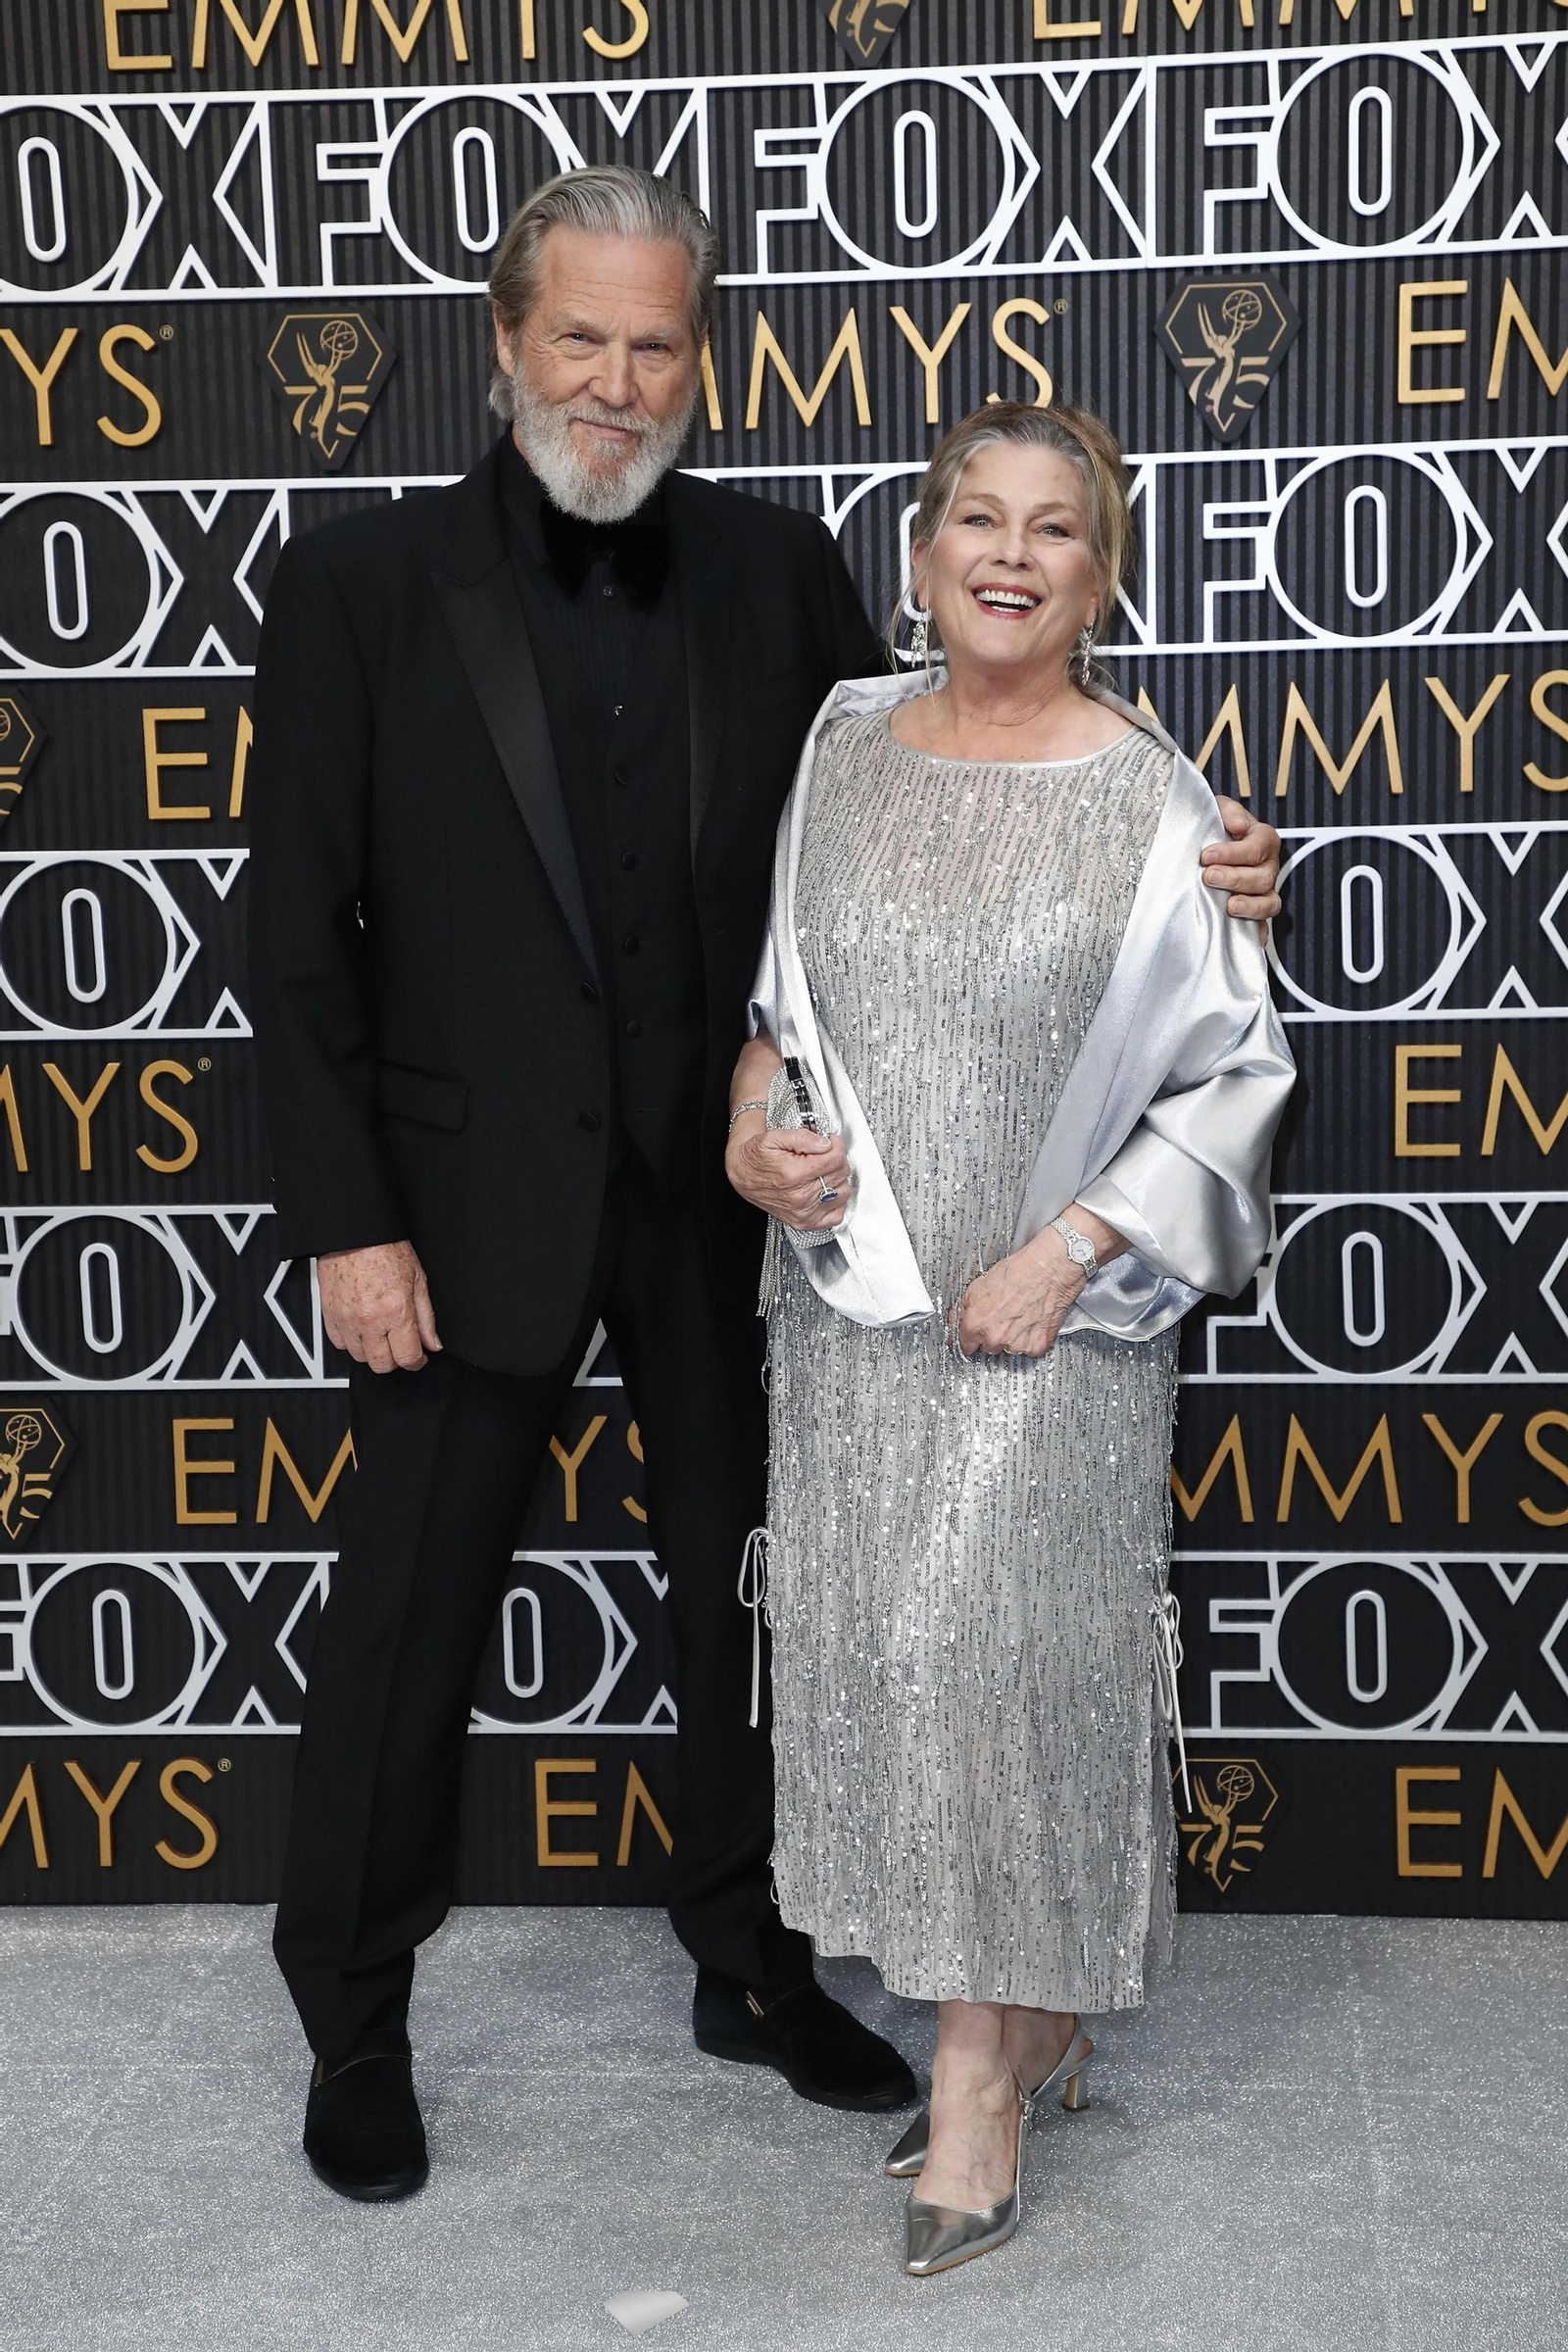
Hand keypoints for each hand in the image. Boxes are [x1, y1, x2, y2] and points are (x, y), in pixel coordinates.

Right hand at [317, 1239, 440, 1372]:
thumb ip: (426, 1318)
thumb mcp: (418, 1280)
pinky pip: (339, 1344)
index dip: (417, 1362)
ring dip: (373, 1351)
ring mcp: (347, 1320)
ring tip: (380, 1333)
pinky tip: (361, 1328)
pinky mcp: (329, 1315)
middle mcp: (369, 1320)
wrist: (355, 1234)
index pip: (407, 1357)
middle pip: (382, 1365)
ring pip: (360, 1358)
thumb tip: (433, 1344)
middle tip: (400, 1345)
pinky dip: (351, 1341)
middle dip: (395, 1360)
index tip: (418, 1358)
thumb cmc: (386, 1249)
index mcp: (395, 1311)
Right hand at [725, 1115, 850, 1232]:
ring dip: (837, 1179)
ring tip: (823, 1171)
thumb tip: (825, 1144)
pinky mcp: (805, 1222)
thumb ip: (803, 1137)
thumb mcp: (775, 1137)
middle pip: (840, 1174)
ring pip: (843, 1192)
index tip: (830, 1142)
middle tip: (823, 1154)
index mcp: (794, 1174)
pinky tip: (826, 1190)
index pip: (836, 1159)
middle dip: (835, 1159)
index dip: (836, 1145)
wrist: (742, 1173)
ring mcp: (803, 1212)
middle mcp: (800, 1197)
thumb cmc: (756, 1157)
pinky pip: (836, 1215)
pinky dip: (836, 1202)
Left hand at [956, 1229, 1084, 1358]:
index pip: (965, 1345)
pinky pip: (1030, 1349)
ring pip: (1010, 1349)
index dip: (971, 1338)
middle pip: (988, 1348)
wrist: (1047, 1270)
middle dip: (993, 1336)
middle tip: (1003, 1318)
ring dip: (1013, 1339)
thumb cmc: (1017, 1273)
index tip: (975, 1336)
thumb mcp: (978, 1285)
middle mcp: (994, 1337)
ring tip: (1020, 1317)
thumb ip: (965, 1307)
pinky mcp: (1037, 1346)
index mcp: (975, 1324)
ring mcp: (1016, 1344)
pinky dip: (1032, 1339)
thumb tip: (959, 1318)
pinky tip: (1032, 1322)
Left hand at [1204, 799, 1281, 927]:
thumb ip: (1227, 810)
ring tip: (1229, 905)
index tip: (1206, 856)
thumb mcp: (1218, 810)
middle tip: (1209, 876)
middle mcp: (1268, 867)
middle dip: (1235, 878)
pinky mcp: (1255, 913)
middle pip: (1263, 877)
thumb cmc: (1215, 829)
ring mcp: (1264, 892)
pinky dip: (1257, 934)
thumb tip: (1237, 824)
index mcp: (1263, 840)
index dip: (1232, 852)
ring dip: (1249, 906)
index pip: (1257, 846)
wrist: (1205, 851)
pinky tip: (1247, 938)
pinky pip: (1262, 927)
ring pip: (1269, 903)